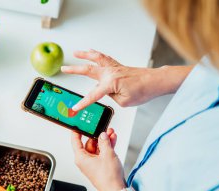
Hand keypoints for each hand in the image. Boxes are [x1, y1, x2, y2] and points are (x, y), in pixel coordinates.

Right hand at [62, 49, 192, 110]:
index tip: (74, 109)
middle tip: (63, 69)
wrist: (155, 81)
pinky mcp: (118, 66)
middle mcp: (110, 73)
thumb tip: (107, 92)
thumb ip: (111, 97)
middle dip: (74, 70)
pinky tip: (92, 52)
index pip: (92, 95)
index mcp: (110, 83)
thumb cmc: (143, 91)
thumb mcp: (124, 102)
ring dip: (84, 55)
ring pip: (96, 59)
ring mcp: (114, 68)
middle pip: (88, 71)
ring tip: (76, 53)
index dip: (82, 103)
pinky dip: (97, 54)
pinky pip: (105, 58)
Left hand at [71, 128, 125, 190]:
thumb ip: (104, 142)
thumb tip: (102, 135)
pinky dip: (106, 147)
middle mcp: (85, 161)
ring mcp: (92, 163)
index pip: (75, 141)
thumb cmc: (108, 178)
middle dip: (97, 136)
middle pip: (88, 143)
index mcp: (81, 158)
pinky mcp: (99, 166)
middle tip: (103, 129)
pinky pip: (101, 153)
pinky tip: (112, 140)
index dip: (76, 132)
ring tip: (111, 133)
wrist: (116, 190)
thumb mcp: (107, 154)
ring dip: (104, 141)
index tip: (78, 125)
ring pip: (97, 148)